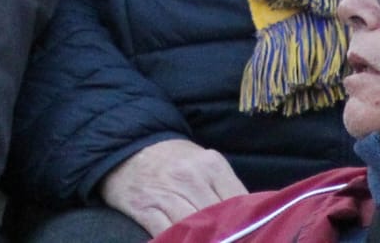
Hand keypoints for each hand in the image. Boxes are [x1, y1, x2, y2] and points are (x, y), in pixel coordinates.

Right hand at [98, 138, 246, 236]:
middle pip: (218, 219)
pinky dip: (177, 241)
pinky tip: (184, 242)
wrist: (127, 146)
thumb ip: (225, 190)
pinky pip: (166, 234)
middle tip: (230, 241)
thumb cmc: (172, 161)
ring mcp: (166, 193)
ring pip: (194, 228)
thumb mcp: (204, 164)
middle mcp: (190, 177)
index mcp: (211, 165)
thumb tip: (251, 222)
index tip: (252, 235)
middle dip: (227, 236)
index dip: (248, 225)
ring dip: (203, 241)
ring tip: (210, 242)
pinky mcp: (144, 207)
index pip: (241, 202)